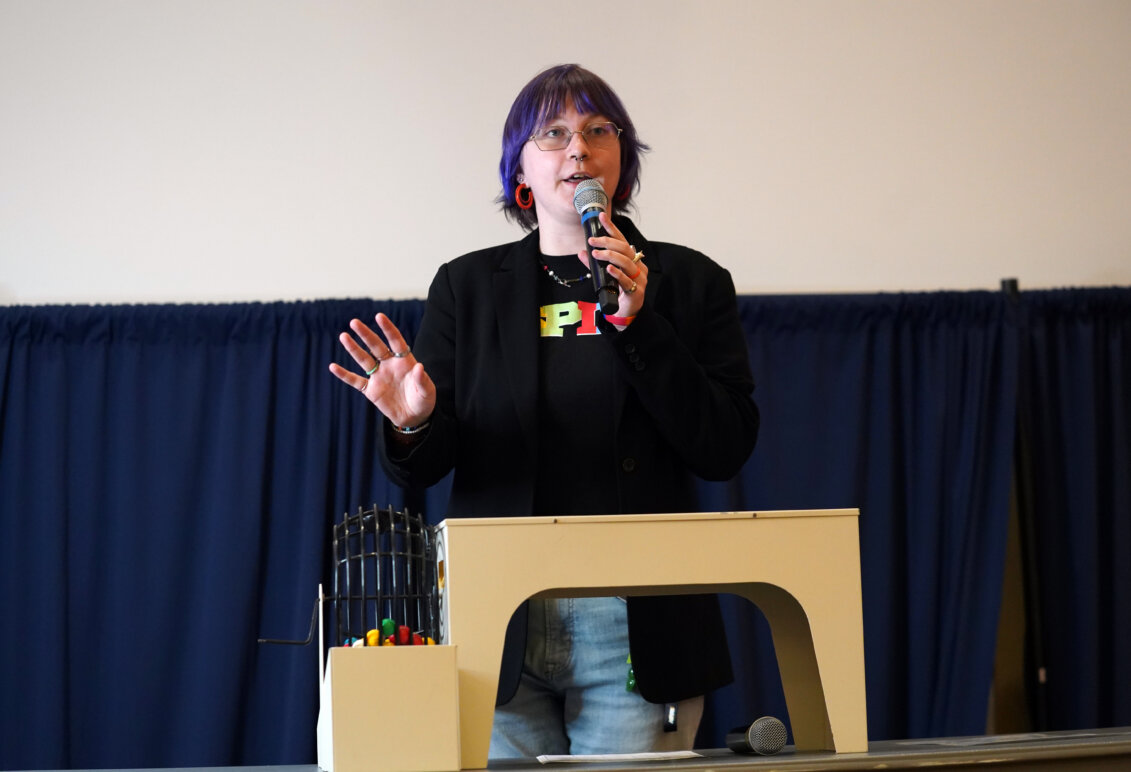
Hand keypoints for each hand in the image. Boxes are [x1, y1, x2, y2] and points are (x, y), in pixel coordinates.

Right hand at [328, 312, 435, 427]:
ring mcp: (379, 377)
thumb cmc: (423, 400)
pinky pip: (355, 381)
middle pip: (375, 346)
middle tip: (354, 322)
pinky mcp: (371, 390)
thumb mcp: (427, 391)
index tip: (379, 316)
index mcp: (404, 361)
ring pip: (364, 359)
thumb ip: (422, 380)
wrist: (414, 417)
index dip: (388, 329)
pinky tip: (333, 366)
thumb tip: (419, 367)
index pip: (395, 341)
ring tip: (343, 336)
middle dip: (366, 334)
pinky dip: (344, 375)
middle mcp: (389, 365)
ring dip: (353, 349)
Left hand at [581, 212, 647, 319]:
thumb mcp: (604, 276)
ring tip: (595, 253)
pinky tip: (608, 268)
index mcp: (632, 259)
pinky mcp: (636, 292)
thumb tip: (581, 252)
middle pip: (624, 248)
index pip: (622, 240)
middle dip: (607, 242)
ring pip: (626, 262)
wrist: (626, 314)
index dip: (612, 228)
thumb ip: (594, 265)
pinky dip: (617, 273)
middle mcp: (638, 266)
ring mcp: (639, 279)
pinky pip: (626, 280)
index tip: (601, 217)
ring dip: (609, 255)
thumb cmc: (617, 292)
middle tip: (591, 241)